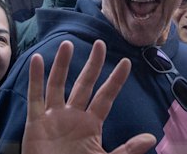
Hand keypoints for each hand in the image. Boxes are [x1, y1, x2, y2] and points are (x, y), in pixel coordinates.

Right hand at [22, 40, 155, 153]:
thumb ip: (127, 150)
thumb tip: (151, 138)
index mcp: (91, 125)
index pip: (106, 97)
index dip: (115, 80)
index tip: (126, 62)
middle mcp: (73, 116)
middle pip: (84, 84)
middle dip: (93, 65)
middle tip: (100, 43)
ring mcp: (53, 117)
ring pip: (58, 84)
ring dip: (62, 64)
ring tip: (67, 44)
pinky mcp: (36, 122)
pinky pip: (35, 96)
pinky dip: (35, 78)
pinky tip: (37, 59)